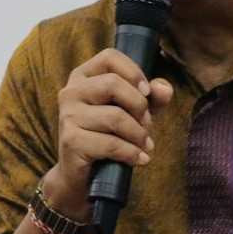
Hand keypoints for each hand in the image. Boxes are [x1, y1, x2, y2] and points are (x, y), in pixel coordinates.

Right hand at [41, 48, 173, 218]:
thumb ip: (151, 97)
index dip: (134, 72)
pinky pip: (110, 143)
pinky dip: (131, 153)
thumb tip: (164, 89)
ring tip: (145, 145)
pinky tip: (140, 159)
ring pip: (115, 116)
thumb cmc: (108, 136)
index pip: (110, 57)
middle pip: (113, 84)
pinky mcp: (71, 141)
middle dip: (139, 106)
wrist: (82, 176)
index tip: (147, 92)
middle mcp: (71, 92)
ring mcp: (68, 116)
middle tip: (147, 125)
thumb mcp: (133, 112)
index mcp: (83, 76)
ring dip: (138, 134)